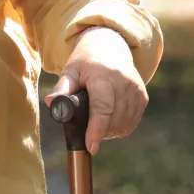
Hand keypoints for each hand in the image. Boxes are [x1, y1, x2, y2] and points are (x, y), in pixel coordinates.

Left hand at [46, 27, 148, 153]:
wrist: (110, 46)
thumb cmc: (85, 62)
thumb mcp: (70, 71)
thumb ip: (61, 88)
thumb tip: (51, 102)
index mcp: (104, 75)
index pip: (103, 108)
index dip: (97, 130)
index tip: (91, 146)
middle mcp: (124, 82)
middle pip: (113, 119)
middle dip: (100, 132)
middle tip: (87, 131)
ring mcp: (136, 90)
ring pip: (124, 123)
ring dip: (110, 131)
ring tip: (97, 123)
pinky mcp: (143, 96)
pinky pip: (132, 121)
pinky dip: (120, 127)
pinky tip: (109, 121)